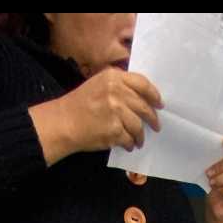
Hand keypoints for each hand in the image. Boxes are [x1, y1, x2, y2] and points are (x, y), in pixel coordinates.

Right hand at [32, 68, 161, 162]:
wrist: (63, 123)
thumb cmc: (79, 104)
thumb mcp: (98, 84)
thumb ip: (119, 86)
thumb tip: (143, 98)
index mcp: (113, 78)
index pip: (142, 83)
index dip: (154, 94)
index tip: (159, 103)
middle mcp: (116, 92)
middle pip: (144, 106)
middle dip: (152, 118)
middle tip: (156, 125)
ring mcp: (116, 112)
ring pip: (138, 125)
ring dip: (140, 135)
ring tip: (139, 140)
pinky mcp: (114, 130)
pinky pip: (129, 138)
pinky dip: (130, 143)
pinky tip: (128, 145)